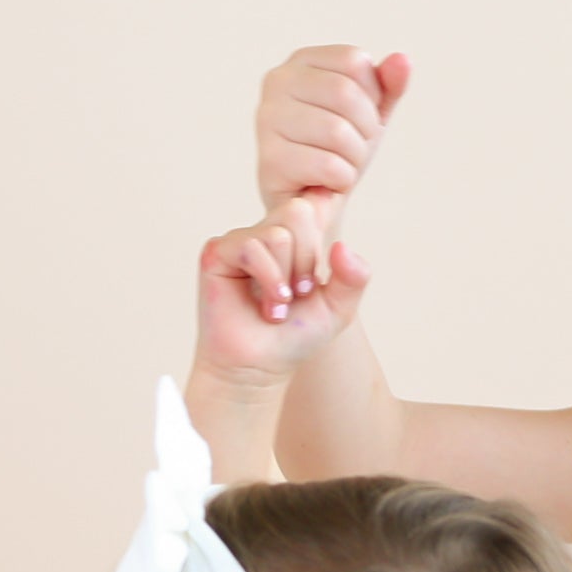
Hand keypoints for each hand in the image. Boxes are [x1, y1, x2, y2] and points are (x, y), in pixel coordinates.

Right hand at [194, 223, 372, 391]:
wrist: (260, 368)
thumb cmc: (294, 338)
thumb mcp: (338, 309)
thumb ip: (354, 278)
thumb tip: (342, 246)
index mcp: (296, 237)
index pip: (316, 204)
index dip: (321, 233)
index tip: (315, 277)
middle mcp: (267, 232)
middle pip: (299, 212)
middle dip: (307, 260)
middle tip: (297, 293)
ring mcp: (241, 240)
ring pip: (278, 233)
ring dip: (286, 278)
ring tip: (279, 306)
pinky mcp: (218, 252)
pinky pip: (252, 246)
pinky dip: (268, 278)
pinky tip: (268, 306)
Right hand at [253, 45, 409, 284]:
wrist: (313, 203)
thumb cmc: (339, 151)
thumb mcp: (370, 114)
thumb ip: (387, 86)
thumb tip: (403, 61)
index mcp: (302, 62)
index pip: (354, 62)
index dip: (372, 97)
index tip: (362, 121)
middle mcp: (277, 81)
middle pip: (345, 94)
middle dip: (366, 130)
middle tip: (356, 151)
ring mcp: (267, 119)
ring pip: (337, 131)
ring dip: (355, 158)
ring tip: (342, 166)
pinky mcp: (270, 159)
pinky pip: (328, 165)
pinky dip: (342, 180)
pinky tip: (330, 183)